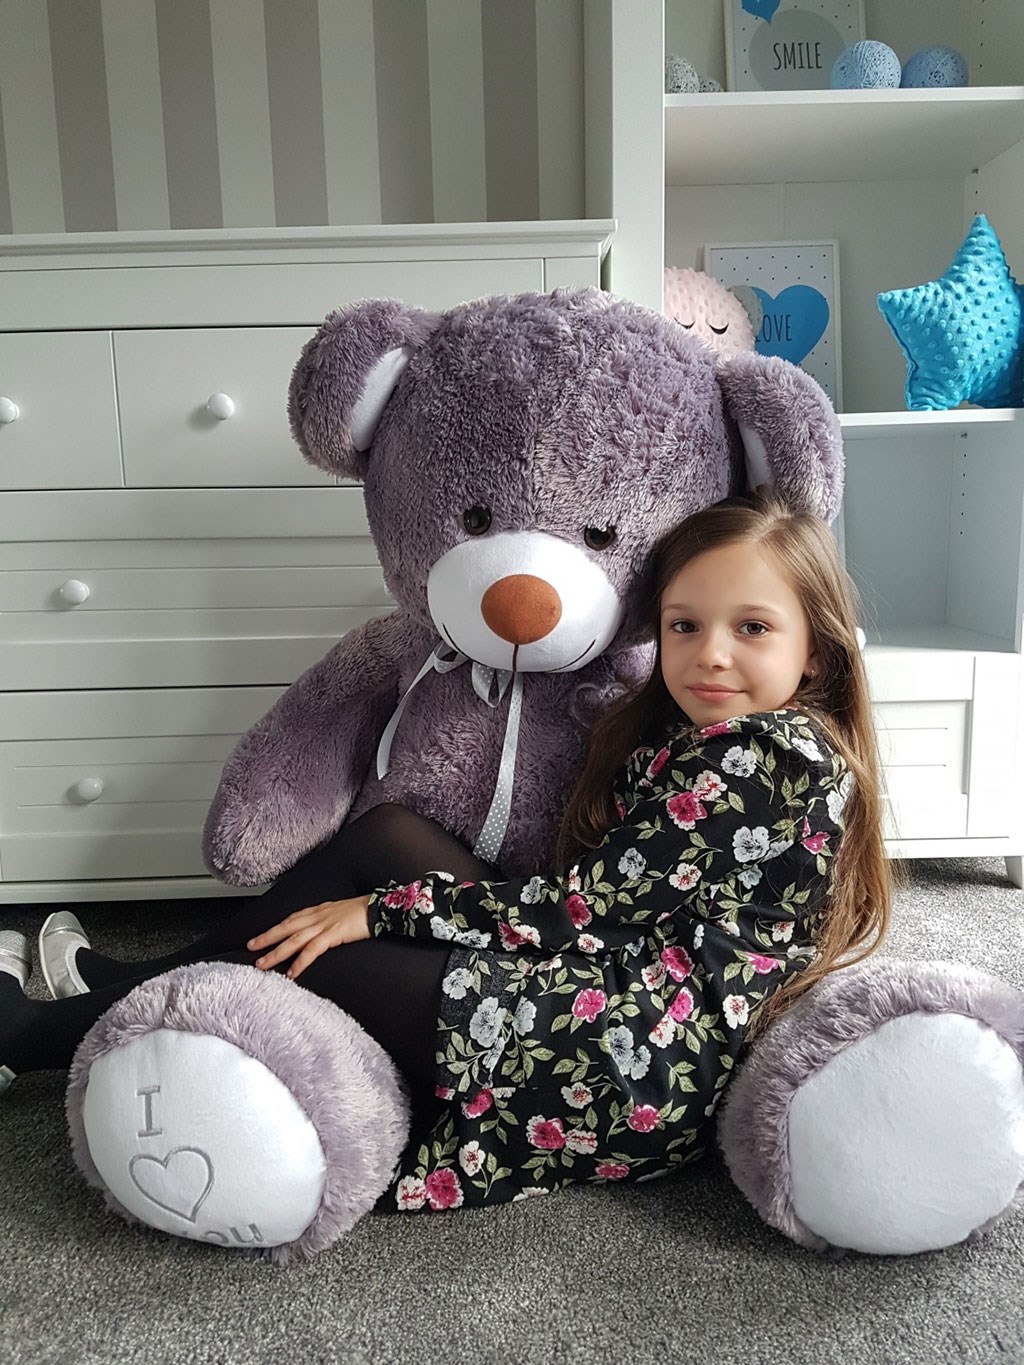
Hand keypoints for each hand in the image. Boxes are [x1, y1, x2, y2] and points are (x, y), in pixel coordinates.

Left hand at [248, 895, 371, 979]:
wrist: (379, 907)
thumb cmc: (363, 911)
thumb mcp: (340, 913)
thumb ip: (327, 920)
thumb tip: (319, 931)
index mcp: (318, 910)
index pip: (291, 919)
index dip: (275, 928)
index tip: (261, 936)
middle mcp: (317, 916)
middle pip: (286, 927)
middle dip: (267, 937)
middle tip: (250, 947)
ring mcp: (324, 924)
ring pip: (293, 939)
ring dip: (276, 952)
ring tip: (262, 964)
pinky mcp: (333, 934)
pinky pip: (312, 950)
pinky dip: (300, 962)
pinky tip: (291, 973)